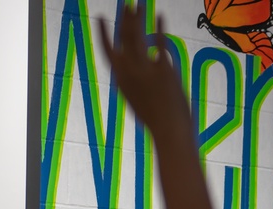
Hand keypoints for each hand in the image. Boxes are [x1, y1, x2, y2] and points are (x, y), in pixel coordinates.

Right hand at [99, 6, 189, 139]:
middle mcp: (129, 72)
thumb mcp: (140, 102)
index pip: (108, 50)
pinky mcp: (162, 69)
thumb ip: (136, 85)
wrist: (170, 132)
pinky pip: (160, 41)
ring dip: (138, 17)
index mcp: (121, 80)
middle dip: (125, 18)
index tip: (102, 17)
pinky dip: (160, 26)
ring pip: (137, 35)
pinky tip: (161, 14)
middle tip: (126, 3)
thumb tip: (138, 74)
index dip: (104, 33)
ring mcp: (144, 70)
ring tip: (138, 3)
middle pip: (124, 37)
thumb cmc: (158, 122)